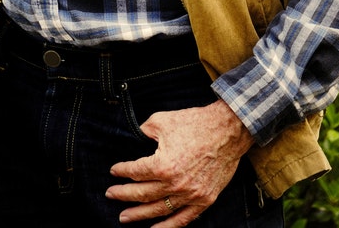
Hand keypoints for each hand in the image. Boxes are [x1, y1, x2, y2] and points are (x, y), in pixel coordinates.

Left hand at [106, 99, 254, 227]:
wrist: (228, 130)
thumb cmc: (196, 123)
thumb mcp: (162, 121)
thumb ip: (144, 131)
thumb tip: (136, 137)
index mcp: (162, 165)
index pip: (134, 172)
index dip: (121, 171)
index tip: (114, 171)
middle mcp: (175, 184)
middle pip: (142, 194)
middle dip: (123, 195)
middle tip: (111, 195)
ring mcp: (191, 195)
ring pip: (159, 210)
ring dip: (139, 215)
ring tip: (125, 217)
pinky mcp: (204, 200)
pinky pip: (184, 219)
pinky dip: (168, 226)